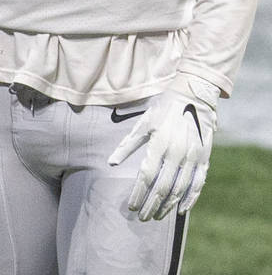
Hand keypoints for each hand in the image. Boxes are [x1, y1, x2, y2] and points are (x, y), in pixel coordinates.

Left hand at [107, 73, 219, 220]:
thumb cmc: (162, 110)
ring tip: (157, 216)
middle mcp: (177, 153)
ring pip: (180, 189)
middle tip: (142, 217)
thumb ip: (127, 145)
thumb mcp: (142, 124)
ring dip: (168, 205)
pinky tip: (181, 210)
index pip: (147, 176)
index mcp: (159, 144)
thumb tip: (111, 163)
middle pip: (163, 187)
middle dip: (151, 205)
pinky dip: (190, 198)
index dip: (139, 193)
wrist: (193, 97)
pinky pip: (198, 184)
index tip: (131, 206)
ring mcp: (193, 157)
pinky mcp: (204, 159)